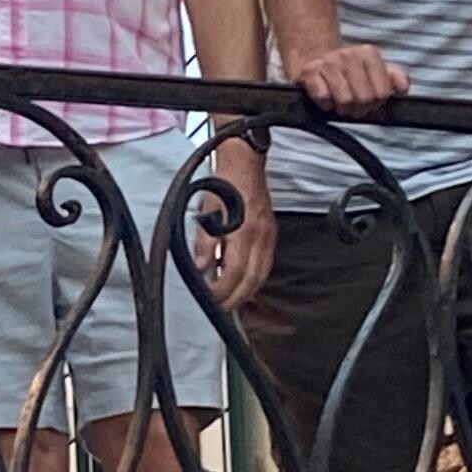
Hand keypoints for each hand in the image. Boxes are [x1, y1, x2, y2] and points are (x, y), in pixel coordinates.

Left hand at [193, 136, 275, 311]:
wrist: (245, 162)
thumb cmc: (225, 183)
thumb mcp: (207, 212)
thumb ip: (204, 243)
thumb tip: (200, 267)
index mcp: (243, 232)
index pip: (235, 273)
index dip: (223, 291)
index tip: (212, 300)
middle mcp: (260, 237)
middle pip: (252, 280)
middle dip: (236, 299)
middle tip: (221, 309)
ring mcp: (268, 236)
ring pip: (262, 275)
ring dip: (247, 292)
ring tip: (232, 301)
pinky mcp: (271, 233)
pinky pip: (266, 264)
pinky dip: (255, 278)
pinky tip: (245, 282)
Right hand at [288, 40, 409, 115]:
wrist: (314, 58)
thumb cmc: (349, 71)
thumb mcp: (377, 70)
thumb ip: (395, 78)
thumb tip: (403, 89)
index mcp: (368, 53)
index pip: (382, 92)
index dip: (377, 102)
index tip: (370, 100)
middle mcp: (349, 55)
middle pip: (364, 99)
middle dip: (359, 108)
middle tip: (354, 104)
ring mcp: (328, 63)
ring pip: (344, 100)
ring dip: (342, 107)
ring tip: (340, 102)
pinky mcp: (309, 73)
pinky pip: (323, 98)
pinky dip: (325, 104)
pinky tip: (326, 98)